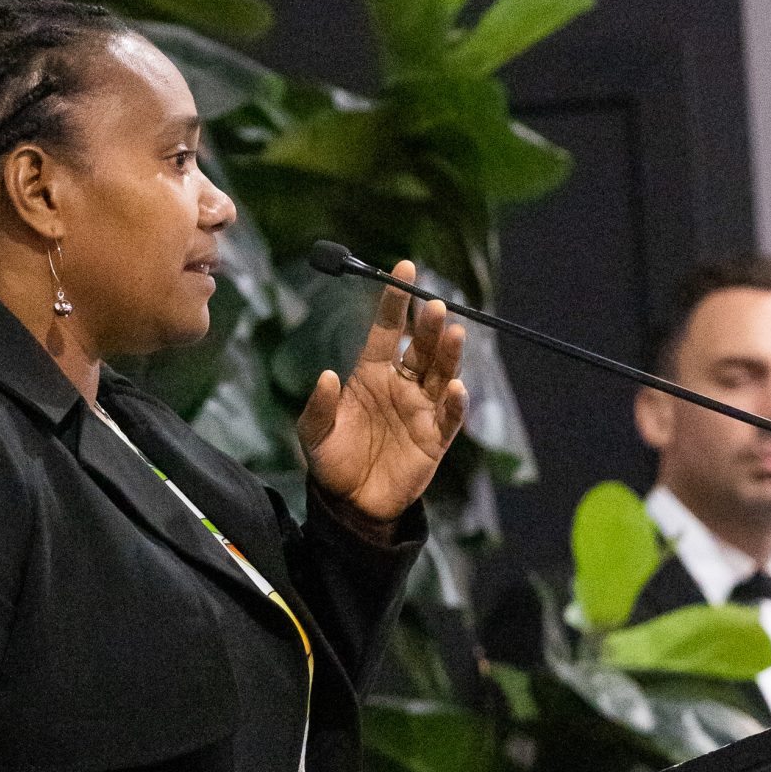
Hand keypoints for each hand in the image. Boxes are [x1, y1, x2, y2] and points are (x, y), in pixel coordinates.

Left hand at [296, 259, 466, 523]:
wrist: (351, 504)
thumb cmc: (333, 463)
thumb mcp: (314, 434)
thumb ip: (319, 406)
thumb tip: (327, 376)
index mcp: (371, 374)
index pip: (386, 330)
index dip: (394, 301)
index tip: (404, 266)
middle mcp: (401, 385)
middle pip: (420, 347)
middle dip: (427, 325)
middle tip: (433, 305)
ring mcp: (421, 409)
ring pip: (441, 373)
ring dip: (448, 353)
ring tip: (452, 333)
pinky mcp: (435, 438)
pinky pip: (449, 416)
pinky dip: (455, 402)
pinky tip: (456, 388)